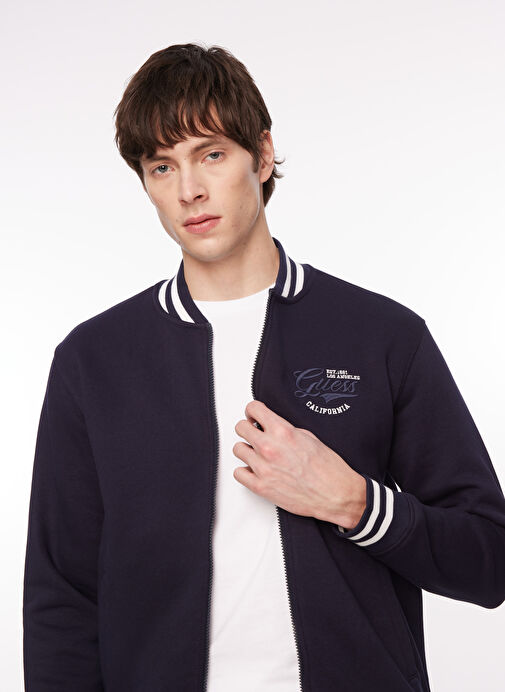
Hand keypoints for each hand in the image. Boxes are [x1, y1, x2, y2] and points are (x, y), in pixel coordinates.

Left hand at [232, 400, 366, 528]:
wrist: (335, 494)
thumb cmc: (328, 468)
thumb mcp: (309, 437)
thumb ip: (285, 430)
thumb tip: (271, 426)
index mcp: (283, 431)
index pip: (254, 409)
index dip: (253, 411)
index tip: (254, 416)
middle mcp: (269, 447)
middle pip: (240, 427)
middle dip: (248, 428)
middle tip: (254, 434)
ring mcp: (262, 467)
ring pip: (237, 449)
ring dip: (247, 450)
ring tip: (258, 454)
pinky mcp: (260, 486)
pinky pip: (238, 472)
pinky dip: (245, 471)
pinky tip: (256, 470)